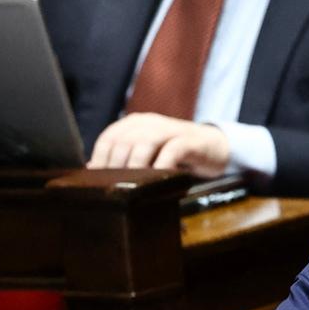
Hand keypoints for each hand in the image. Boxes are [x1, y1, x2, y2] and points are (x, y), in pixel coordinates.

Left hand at [88, 112, 231, 177]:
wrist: (215, 148)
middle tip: (115, 186)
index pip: (109, 138)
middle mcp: (150, 123)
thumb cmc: (177, 155)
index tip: (97, 179)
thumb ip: (124, 159)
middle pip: (124, 141)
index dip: (100, 158)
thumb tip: (93, 168)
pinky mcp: (190, 141)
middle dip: (116, 165)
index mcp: (135, 124)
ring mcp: (170, 130)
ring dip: (136, 164)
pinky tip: (158, 177)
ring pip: (145, 142)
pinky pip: (173, 150)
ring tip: (132, 184)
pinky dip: (162, 164)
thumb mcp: (148, 155)